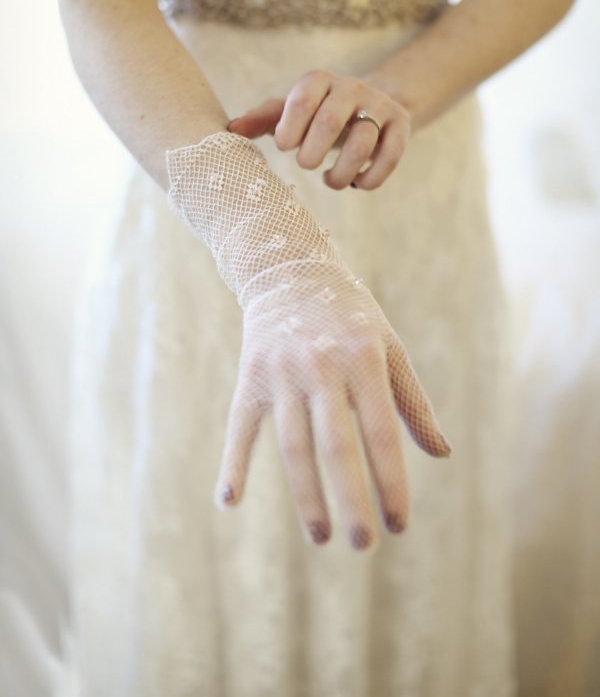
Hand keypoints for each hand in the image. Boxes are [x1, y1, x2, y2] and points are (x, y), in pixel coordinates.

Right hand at [216, 265, 450, 550]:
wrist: (289, 270)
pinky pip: (240, 427)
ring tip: (321, 537)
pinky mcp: (250, 379)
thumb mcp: (389, 347)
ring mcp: (282, 374)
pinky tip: (229, 501)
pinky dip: (233, 463)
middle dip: (352, 499)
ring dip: (306, 496)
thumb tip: (441, 454)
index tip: (400, 523)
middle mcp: (321, 368)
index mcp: (363, 360)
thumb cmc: (350, 315)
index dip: (392, 481)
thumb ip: (413, 401)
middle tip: (364, 545)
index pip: (381, 433)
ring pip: (293, 446)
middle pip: (336, 446)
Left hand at [228, 70, 409, 189]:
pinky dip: (371, 178)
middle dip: (313, 153)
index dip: (290, 129)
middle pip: (331, 121)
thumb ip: (262, 119)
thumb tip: (229, 129)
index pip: (302, 99)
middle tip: (305, 166)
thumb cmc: (316, 114)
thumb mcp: (288, 112)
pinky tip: (356, 184)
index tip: (284, 147)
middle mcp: (352, 86)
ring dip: (342, 173)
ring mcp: (380, 104)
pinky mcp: (402, 124)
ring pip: (362, 144)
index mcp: (319, 80)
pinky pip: (391, 156)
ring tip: (329, 181)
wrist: (368, 106)